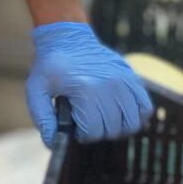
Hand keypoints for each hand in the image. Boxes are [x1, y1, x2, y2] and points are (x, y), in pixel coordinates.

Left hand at [25, 22, 150, 146]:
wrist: (68, 39)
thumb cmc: (51, 67)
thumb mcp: (36, 90)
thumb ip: (43, 119)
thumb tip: (53, 144)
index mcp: (86, 89)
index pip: (93, 131)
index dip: (82, 135)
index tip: (75, 125)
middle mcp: (109, 85)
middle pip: (113, 129)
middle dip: (98, 132)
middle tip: (87, 121)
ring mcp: (124, 81)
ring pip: (132, 123)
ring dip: (118, 128)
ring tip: (104, 120)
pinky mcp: (133, 78)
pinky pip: (146, 108)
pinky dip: (137, 117)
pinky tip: (121, 114)